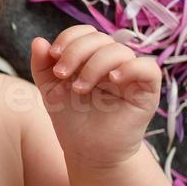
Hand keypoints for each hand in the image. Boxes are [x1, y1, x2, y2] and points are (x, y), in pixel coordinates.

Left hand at [29, 25, 161, 168]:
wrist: (87, 152)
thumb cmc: (71, 120)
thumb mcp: (50, 90)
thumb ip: (42, 66)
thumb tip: (38, 41)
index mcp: (92, 57)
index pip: (86, 33)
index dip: (70, 38)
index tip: (53, 56)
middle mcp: (113, 62)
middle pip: (101, 38)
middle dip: (77, 52)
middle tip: (62, 75)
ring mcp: (131, 75)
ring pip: (120, 51)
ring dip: (95, 65)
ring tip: (79, 89)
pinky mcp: (147, 91)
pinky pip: (148, 68)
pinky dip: (131, 68)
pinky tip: (113, 79)